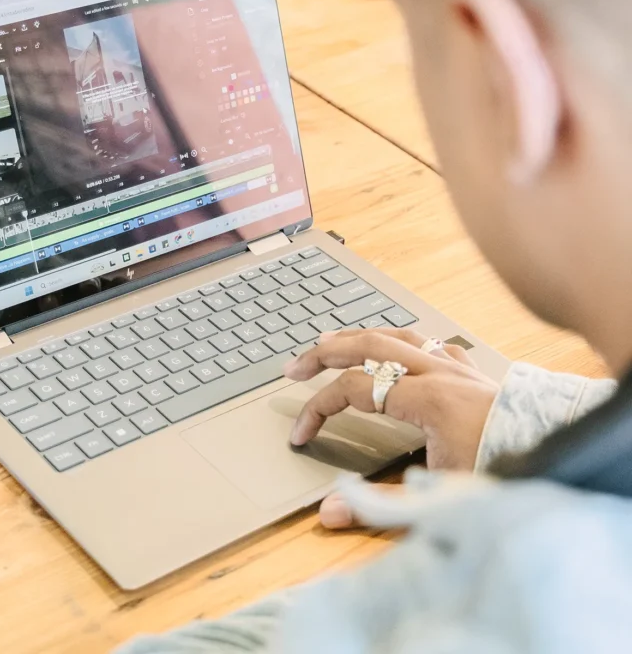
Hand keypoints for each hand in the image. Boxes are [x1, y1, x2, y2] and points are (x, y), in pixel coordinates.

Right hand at [284, 328, 499, 527]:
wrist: (554, 456)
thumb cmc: (500, 473)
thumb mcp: (437, 494)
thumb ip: (379, 503)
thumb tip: (328, 514)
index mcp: (425, 398)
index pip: (353, 390)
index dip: (319, 408)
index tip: (301, 434)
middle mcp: (437, 372)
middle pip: (368, 346)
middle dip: (325, 352)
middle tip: (295, 365)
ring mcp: (455, 367)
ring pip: (396, 335)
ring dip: (359, 336)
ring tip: (332, 339)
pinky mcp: (471, 372)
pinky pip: (430, 342)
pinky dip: (403, 339)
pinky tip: (396, 345)